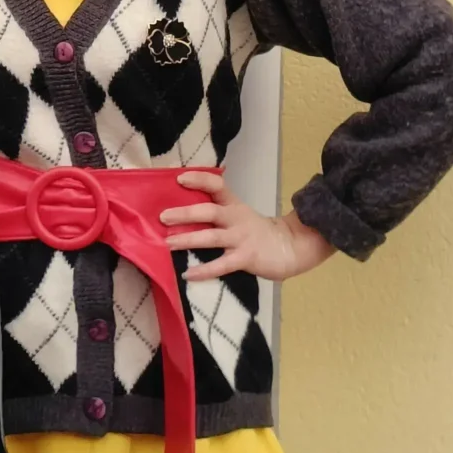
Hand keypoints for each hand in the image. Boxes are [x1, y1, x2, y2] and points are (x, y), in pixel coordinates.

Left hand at [161, 170, 334, 281]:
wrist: (289, 247)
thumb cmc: (255, 231)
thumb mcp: (238, 214)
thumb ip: (217, 210)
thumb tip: (182, 208)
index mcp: (233, 205)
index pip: (216, 185)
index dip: (198, 179)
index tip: (179, 178)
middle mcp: (236, 218)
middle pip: (209, 211)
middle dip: (185, 213)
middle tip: (163, 217)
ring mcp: (241, 239)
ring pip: (211, 237)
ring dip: (188, 239)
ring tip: (168, 243)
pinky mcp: (245, 259)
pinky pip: (221, 265)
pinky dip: (204, 271)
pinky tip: (187, 274)